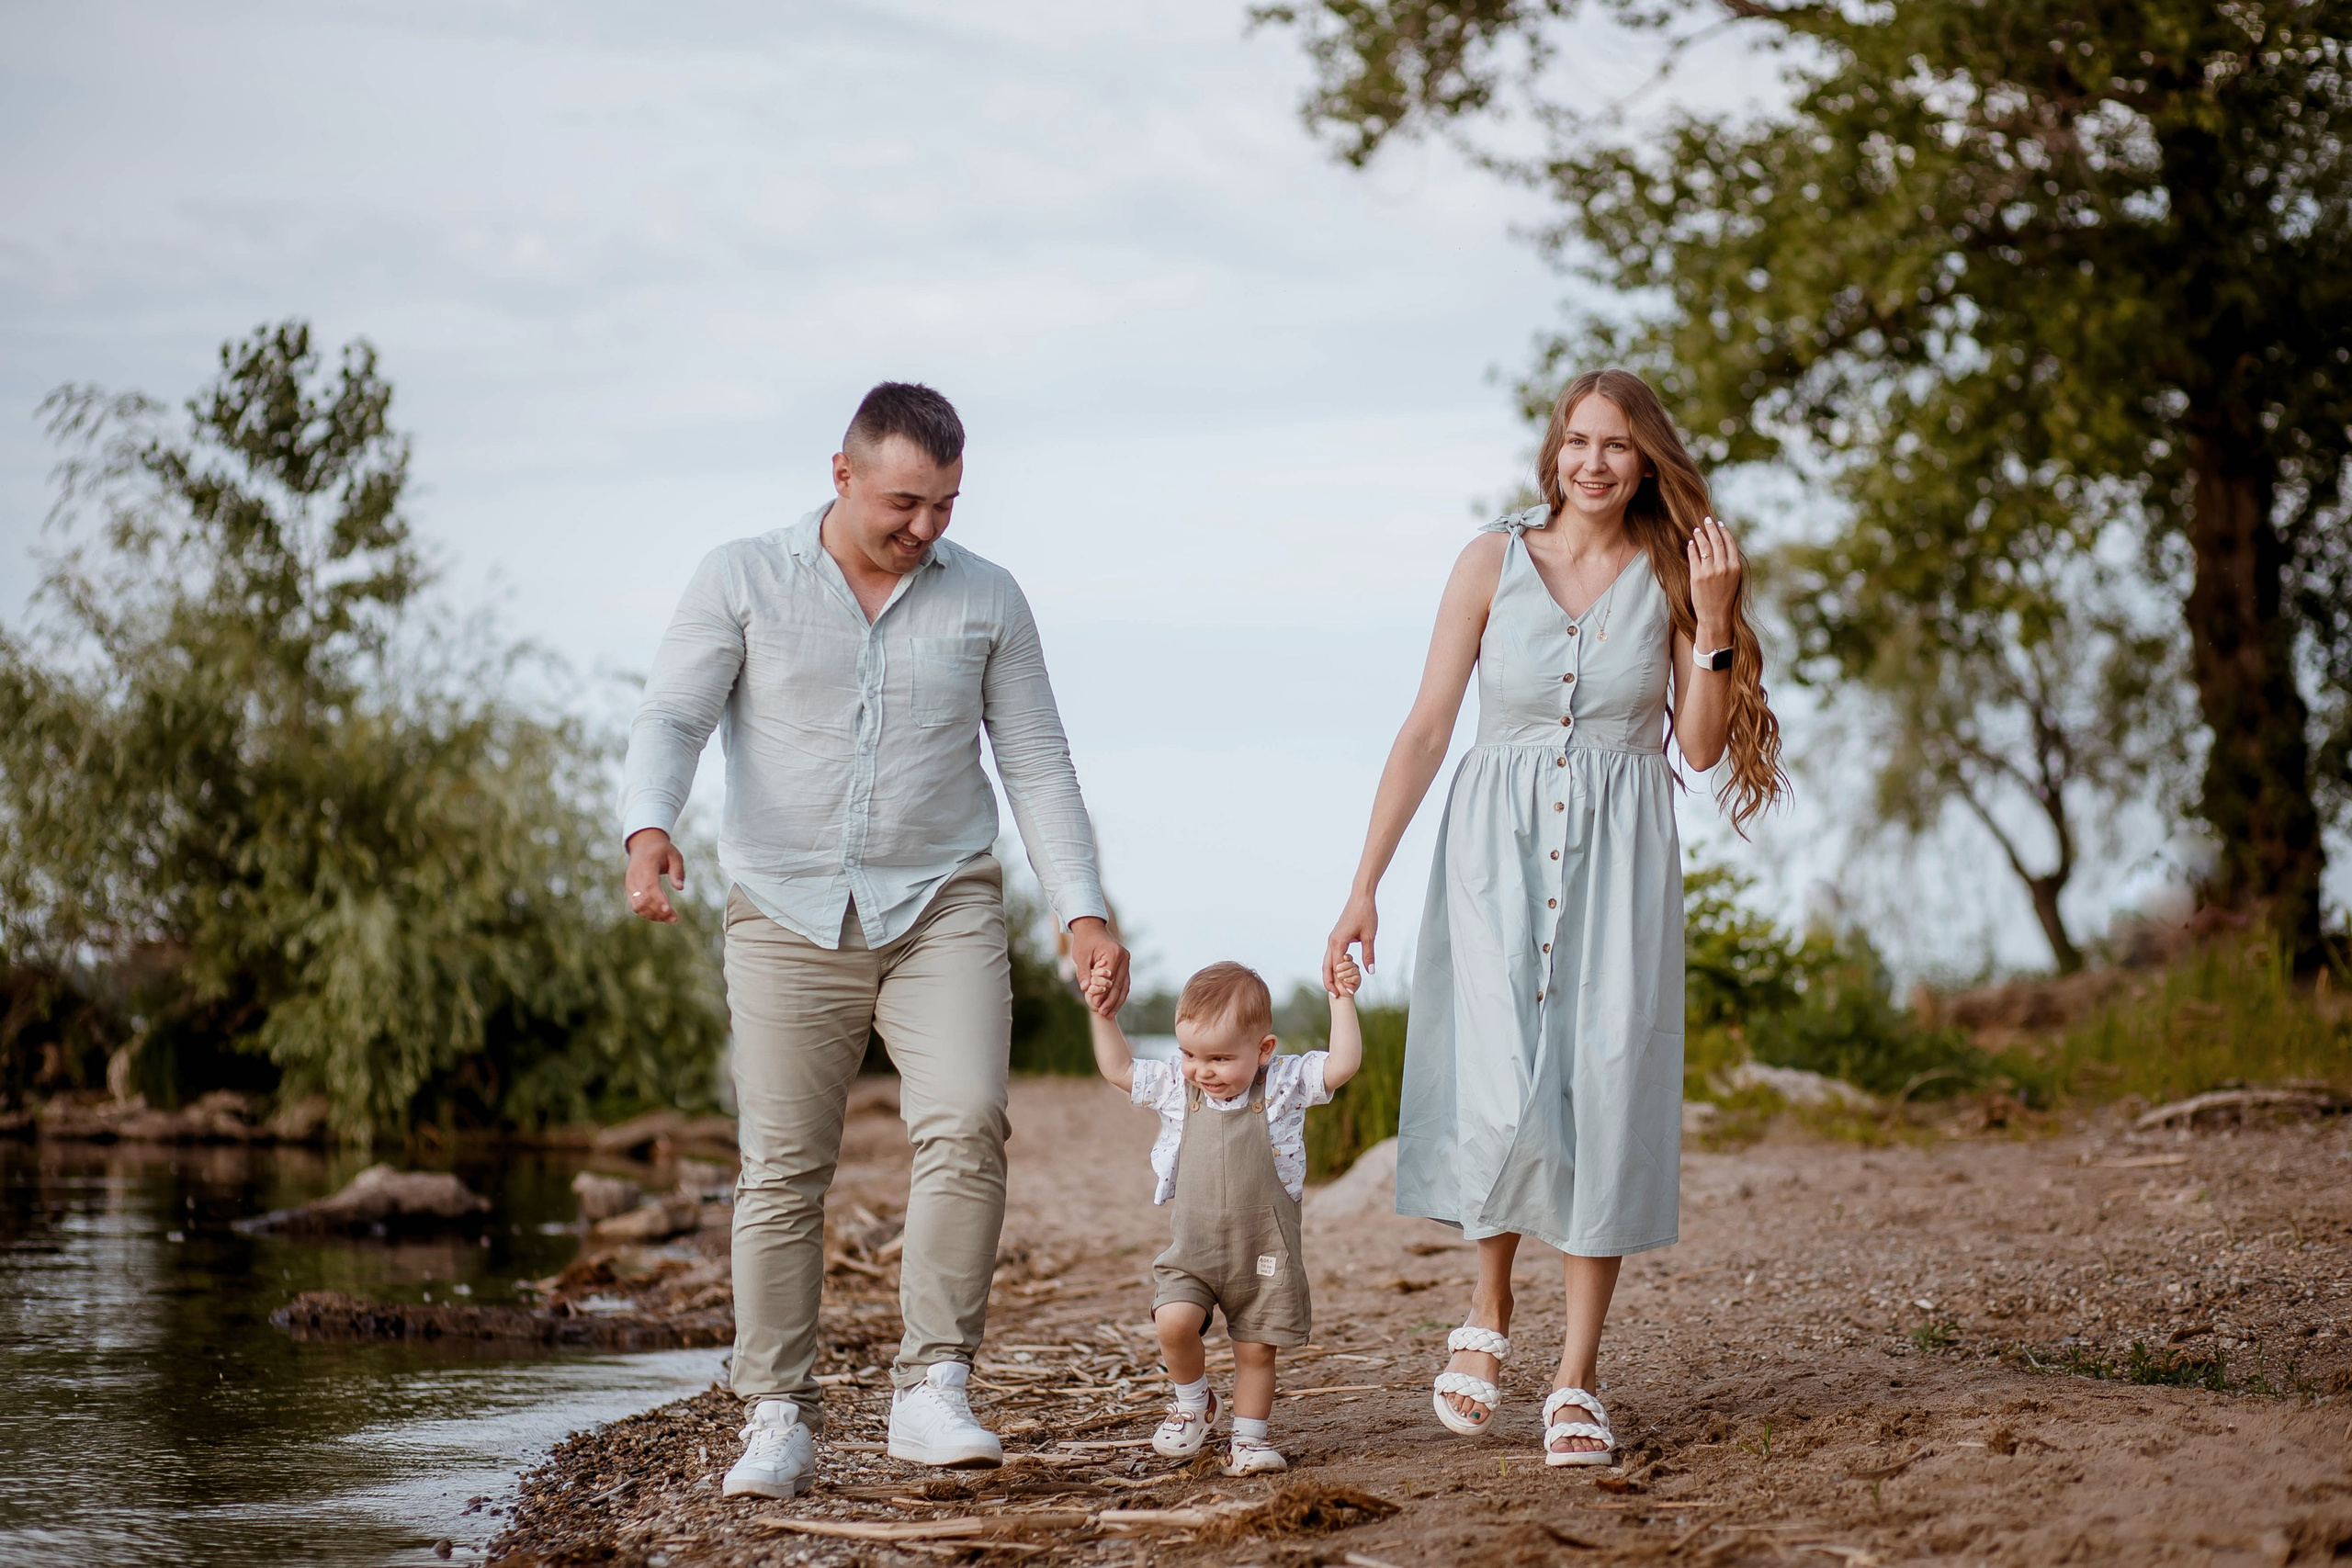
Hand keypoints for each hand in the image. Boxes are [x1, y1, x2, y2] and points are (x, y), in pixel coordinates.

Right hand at [624, 828, 686, 923]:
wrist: (643, 844)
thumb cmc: (661, 850)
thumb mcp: (674, 855)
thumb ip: (678, 871)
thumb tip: (680, 888)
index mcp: (646, 865)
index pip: (650, 885)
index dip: (658, 900)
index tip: (669, 910)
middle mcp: (635, 876)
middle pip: (643, 899)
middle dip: (658, 912)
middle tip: (674, 918)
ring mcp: (630, 883)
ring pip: (637, 905)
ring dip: (652, 915)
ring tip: (669, 918)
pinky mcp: (629, 889)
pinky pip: (635, 905)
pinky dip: (646, 913)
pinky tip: (659, 916)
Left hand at [1069, 917, 1129, 1016]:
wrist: (1092, 928)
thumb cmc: (1085, 942)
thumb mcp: (1081, 956)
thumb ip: (1084, 972)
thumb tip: (1085, 989)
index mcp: (1113, 953)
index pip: (1109, 978)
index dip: (1103, 993)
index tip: (1095, 1005)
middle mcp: (1124, 957)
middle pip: (1119, 984)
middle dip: (1111, 1000)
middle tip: (1103, 1013)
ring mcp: (1126, 961)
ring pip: (1124, 985)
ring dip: (1117, 1001)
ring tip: (1109, 1014)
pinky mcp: (1125, 965)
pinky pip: (1124, 983)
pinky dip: (1119, 995)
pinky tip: (1114, 1006)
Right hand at [1324, 889, 1377, 990]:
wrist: (1360, 897)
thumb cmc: (1366, 914)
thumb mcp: (1369, 936)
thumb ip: (1368, 954)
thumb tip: (1370, 972)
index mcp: (1338, 942)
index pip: (1337, 968)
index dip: (1343, 982)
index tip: (1351, 993)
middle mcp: (1332, 942)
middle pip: (1326, 967)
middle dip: (1330, 982)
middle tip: (1335, 996)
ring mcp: (1332, 939)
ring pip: (1327, 961)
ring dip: (1330, 975)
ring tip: (1336, 988)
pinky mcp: (1335, 937)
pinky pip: (1331, 955)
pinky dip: (1333, 966)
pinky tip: (1341, 973)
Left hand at [1686, 515, 1742, 642]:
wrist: (1715, 615)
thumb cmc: (1725, 597)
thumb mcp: (1733, 579)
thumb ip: (1730, 563)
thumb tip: (1722, 545)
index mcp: (1735, 567)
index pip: (1729, 543)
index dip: (1724, 531)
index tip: (1719, 524)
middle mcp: (1724, 567)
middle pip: (1717, 541)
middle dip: (1711, 528)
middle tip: (1706, 520)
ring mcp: (1710, 571)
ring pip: (1705, 546)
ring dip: (1700, 536)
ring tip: (1696, 530)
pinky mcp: (1697, 576)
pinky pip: (1694, 557)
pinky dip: (1692, 548)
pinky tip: (1690, 544)